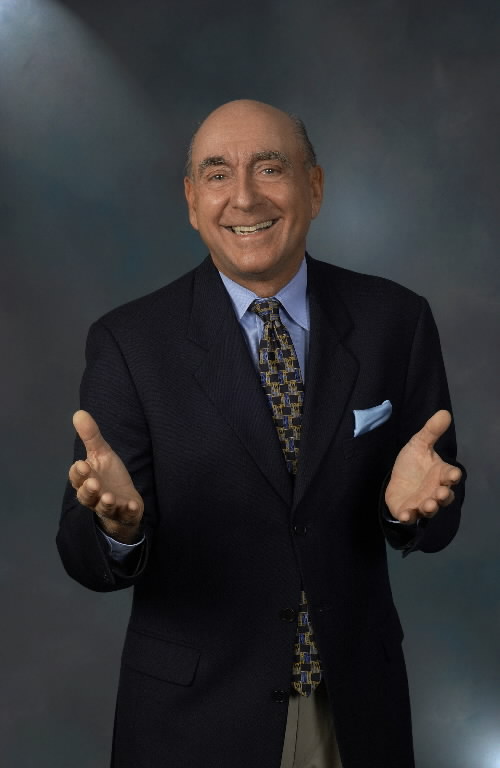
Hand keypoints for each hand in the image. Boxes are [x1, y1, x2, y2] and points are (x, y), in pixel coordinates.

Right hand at [68, 410, 143, 542]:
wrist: (124, 499)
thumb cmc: (108, 476)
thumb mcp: (101, 454)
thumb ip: (91, 436)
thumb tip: (79, 413)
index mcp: (86, 480)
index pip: (77, 478)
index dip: (79, 473)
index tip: (82, 464)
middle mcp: (94, 496)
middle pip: (86, 496)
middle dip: (89, 490)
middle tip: (94, 483)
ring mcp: (109, 507)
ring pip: (103, 507)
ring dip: (106, 502)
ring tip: (109, 497)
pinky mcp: (124, 514)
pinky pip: (125, 514)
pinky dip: (128, 510)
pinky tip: (132, 505)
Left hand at [385, 410, 461, 523]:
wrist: (395, 480)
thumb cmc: (412, 463)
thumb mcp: (419, 444)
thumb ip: (431, 431)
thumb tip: (444, 412)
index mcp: (440, 474)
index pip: (451, 475)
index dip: (453, 475)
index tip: (452, 474)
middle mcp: (434, 491)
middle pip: (445, 496)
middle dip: (444, 495)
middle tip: (441, 492)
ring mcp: (422, 502)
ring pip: (430, 508)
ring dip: (430, 507)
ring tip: (428, 504)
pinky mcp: (408, 511)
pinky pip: (410, 517)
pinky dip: (409, 517)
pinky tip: (406, 515)